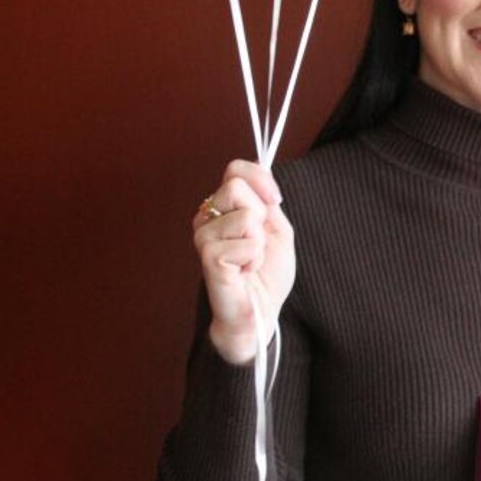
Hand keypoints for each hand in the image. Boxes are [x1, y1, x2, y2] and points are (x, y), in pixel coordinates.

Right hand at [192, 159, 294, 364]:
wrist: (261, 311)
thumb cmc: (266, 273)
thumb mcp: (276, 228)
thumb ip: (267, 200)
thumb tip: (264, 176)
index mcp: (222, 206)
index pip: (235, 169)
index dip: (260, 179)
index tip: (275, 201)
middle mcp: (206, 217)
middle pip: (237, 186)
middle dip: (261, 215)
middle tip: (258, 242)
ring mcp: (203, 237)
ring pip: (246, 215)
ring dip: (259, 242)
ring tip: (251, 260)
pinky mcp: (208, 257)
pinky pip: (248, 242)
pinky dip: (255, 259)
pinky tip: (245, 271)